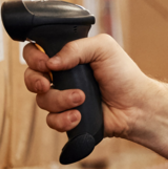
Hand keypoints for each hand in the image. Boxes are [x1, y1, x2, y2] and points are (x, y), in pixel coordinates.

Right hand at [23, 35, 156, 138]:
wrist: (136, 105)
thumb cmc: (124, 75)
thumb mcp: (104, 48)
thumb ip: (76, 48)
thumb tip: (51, 62)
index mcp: (69, 57)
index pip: (37, 53)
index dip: (34, 57)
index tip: (45, 63)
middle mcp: (63, 77)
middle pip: (31, 78)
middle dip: (35, 81)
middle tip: (47, 84)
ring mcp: (64, 97)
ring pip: (42, 101)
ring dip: (60, 100)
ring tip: (81, 98)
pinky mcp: (68, 117)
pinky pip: (51, 121)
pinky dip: (63, 119)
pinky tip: (78, 116)